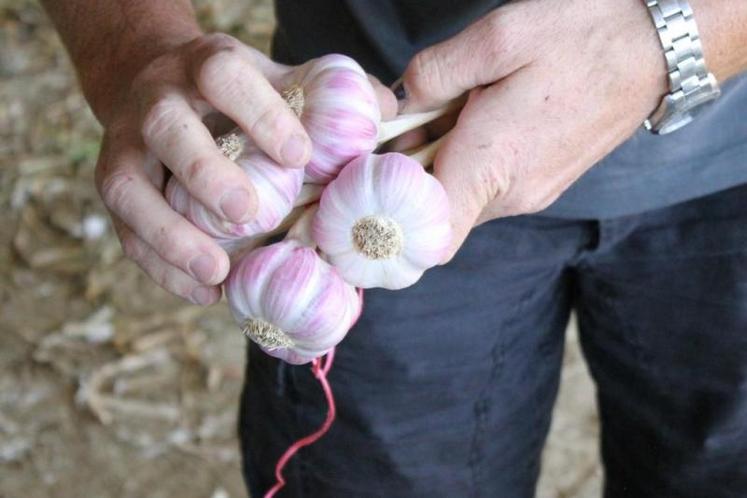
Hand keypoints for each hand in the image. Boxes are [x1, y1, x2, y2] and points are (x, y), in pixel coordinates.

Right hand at [93, 33, 395, 304]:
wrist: (156, 85)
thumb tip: (388, 113)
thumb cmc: (233, 94)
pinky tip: (206, 291)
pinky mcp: (109, 184)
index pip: (224, 76)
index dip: (261, 114)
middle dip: (206, 173)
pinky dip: (162, 267)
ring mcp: (126, 144)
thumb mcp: (276, 80)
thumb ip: (329, 96)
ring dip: (171, 235)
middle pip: (167, 128)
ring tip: (217, 271)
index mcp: (205, 66)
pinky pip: (125, 231)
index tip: (301, 156)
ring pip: (129, 187)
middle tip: (247, 214)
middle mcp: (158, 100)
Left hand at [396, 0, 667, 260]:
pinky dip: (471, 158)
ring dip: (442, 160)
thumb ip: (435, 74)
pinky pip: (489, 184)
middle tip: (412, 119)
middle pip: (436, 211)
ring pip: (461, 195)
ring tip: (457, 107)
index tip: (375, 184)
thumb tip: (405, 101)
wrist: (656, 46)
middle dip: (410, 171)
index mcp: (492, 166)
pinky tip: (482, 114)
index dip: (392, 221)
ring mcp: (531, 193)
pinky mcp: (544, 182)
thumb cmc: (582, 37)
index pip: (429, 238)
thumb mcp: (498, 37)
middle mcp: (512, 195)